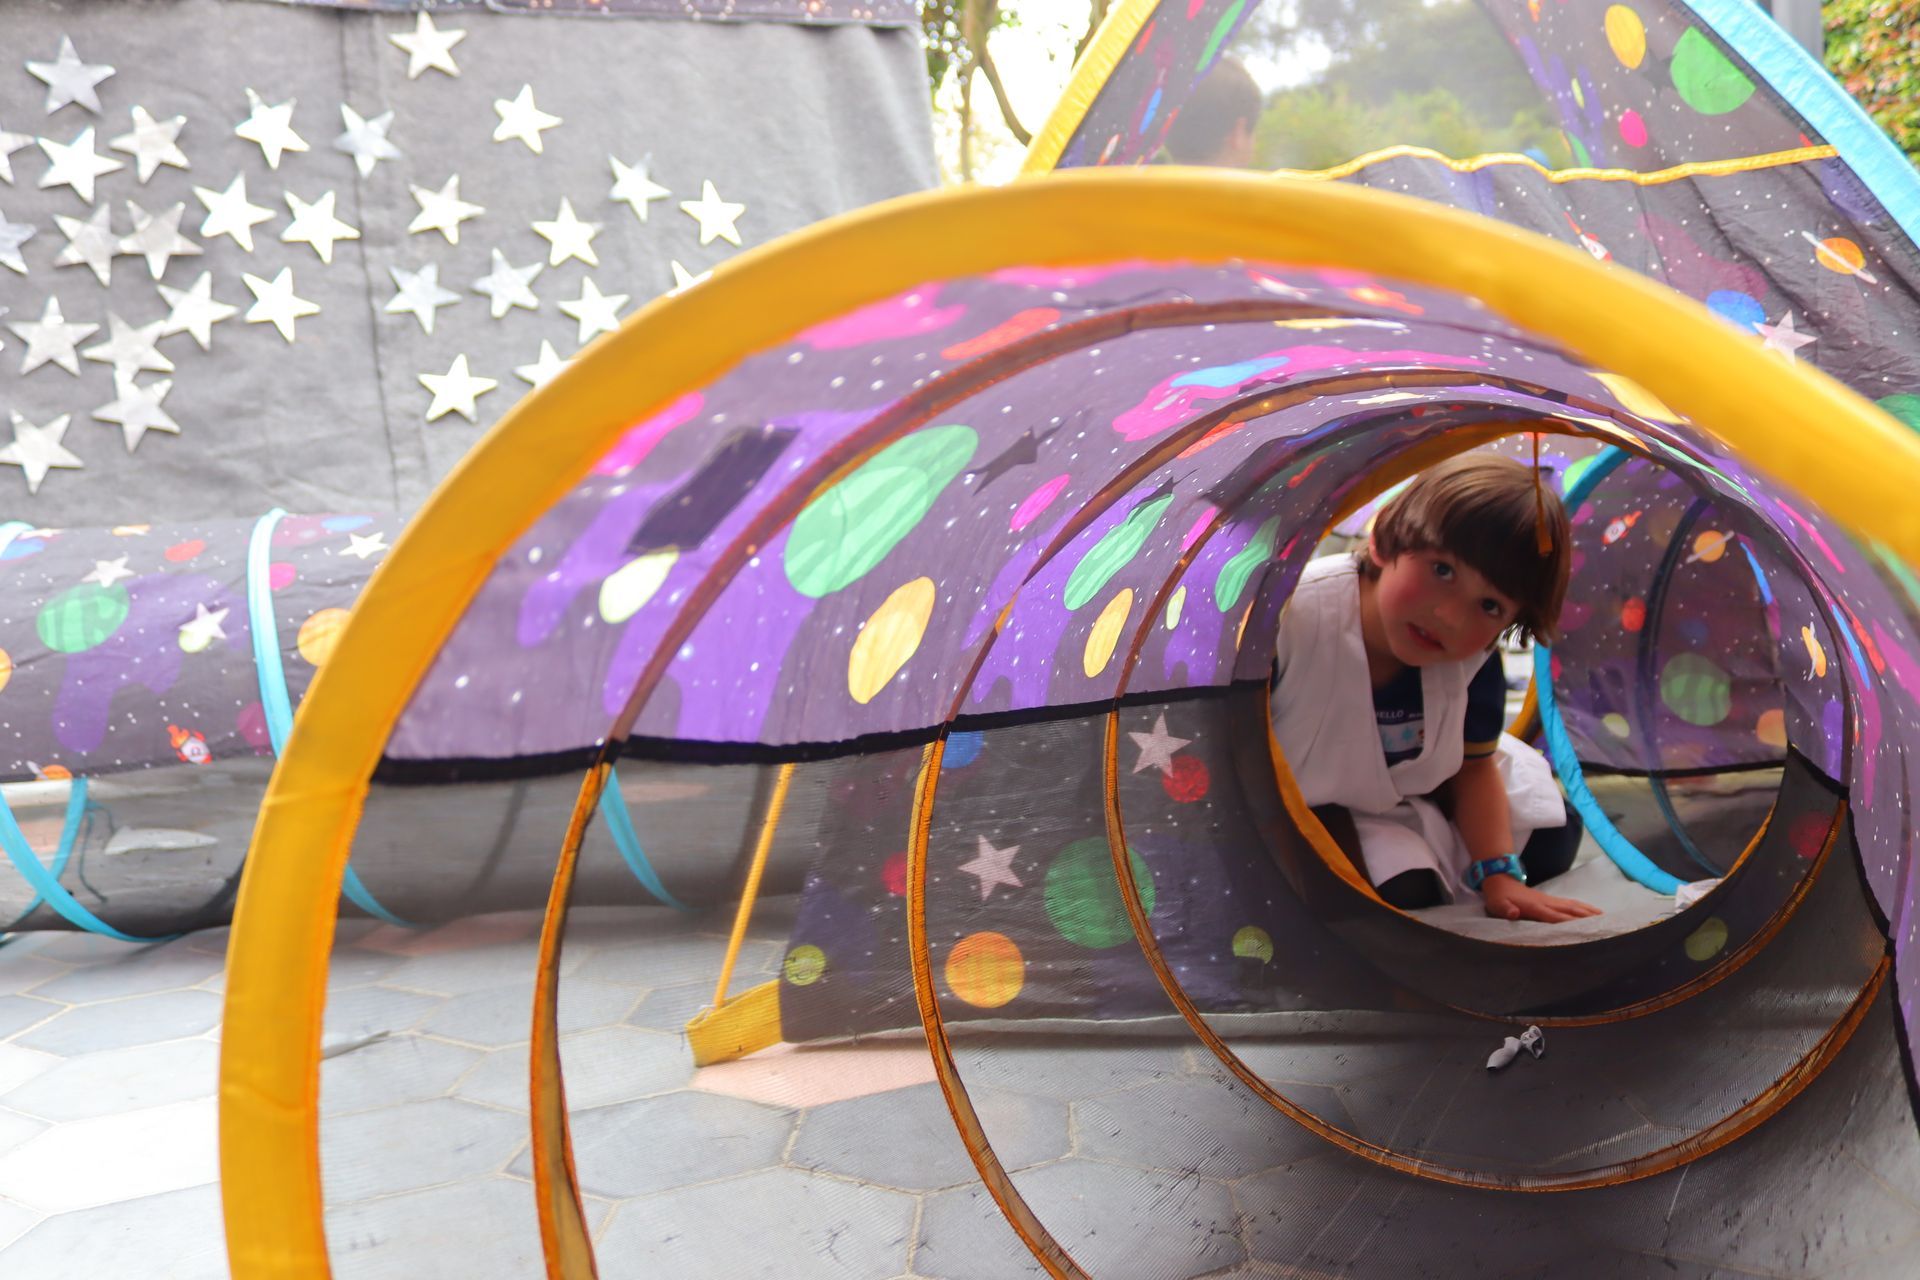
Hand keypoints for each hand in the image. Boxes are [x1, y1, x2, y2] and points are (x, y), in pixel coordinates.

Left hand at [1480, 874, 1602, 923]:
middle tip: (1604, 926)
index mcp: (1535, 907)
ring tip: (1604, 918)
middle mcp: (1546, 903)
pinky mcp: (1550, 899)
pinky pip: (1570, 903)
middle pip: (1570, 911)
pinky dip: (1583, 907)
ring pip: (1573, 905)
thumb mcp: (1498, 905)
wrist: (1500, 880)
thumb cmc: (1498, 897)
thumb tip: (1515, 913)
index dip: (1569, 923)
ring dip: (1588, 911)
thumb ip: (1506, 910)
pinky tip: (1591, 911)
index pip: (1555, 916)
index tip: (1584, 929)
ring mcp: (1550, 900)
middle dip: (1586, 918)